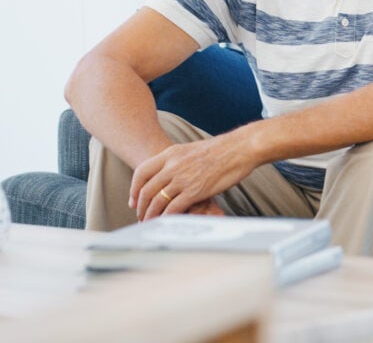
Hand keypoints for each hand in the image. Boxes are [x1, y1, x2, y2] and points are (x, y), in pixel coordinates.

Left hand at [129, 135, 250, 221]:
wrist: (239, 148)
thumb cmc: (221, 149)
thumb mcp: (191, 149)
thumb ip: (178, 160)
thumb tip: (171, 172)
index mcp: (170, 153)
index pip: (141, 172)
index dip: (134, 189)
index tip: (133, 200)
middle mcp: (172, 165)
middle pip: (146, 190)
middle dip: (141, 207)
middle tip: (140, 216)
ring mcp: (182, 179)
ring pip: (157, 201)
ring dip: (151, 216)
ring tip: (150, 223)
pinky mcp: (194, 191)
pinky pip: (173, 208)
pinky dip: (166, 218)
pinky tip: (166, 223)